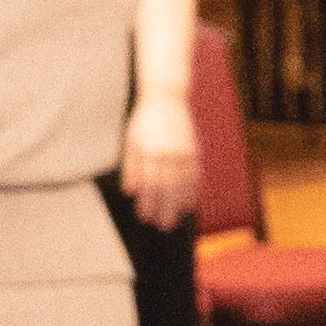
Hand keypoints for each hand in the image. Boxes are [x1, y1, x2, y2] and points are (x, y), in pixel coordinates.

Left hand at [121, 94, 204, 231]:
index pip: (149, 184)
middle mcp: (168, 154)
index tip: (145, 218)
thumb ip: (131, 166)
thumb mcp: (132, 140)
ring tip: (176, 220)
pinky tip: (190, 204)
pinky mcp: (194, 150)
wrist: (168, 98)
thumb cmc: (146, 120)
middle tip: (162, 227)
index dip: (147, 203)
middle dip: (165, 210)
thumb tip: (130, 192)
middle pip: (167, 189)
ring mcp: (183, 153)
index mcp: (150, 152)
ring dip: (179, 205)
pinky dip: (192, 192)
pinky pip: (195, 176)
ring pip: (183, 185)